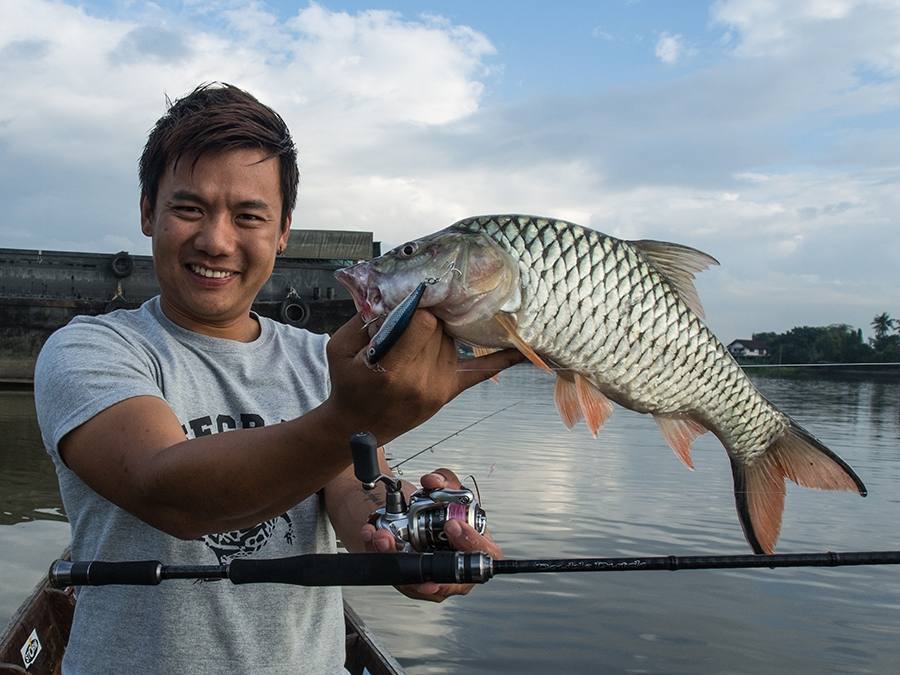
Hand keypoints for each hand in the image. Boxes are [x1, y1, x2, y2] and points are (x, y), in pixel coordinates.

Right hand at [324, 311, 522, 443]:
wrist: (357, 428)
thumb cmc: (348, 384)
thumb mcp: (340, 348)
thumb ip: (364, 319)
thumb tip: (391, 293)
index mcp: (394, 370)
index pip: (424, 323)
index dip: (418, 309)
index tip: (410, 303)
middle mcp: (422, 381)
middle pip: (441, 329)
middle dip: (429, 317)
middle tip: (415, 314)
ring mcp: (439, 388)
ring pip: (452, 340)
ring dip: (439, 333)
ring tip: (416, 339)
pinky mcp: (448, 392)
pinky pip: (481, 372)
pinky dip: (504, 359)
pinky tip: (527, 349)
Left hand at [359, 468, 502, 602]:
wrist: (405, 514)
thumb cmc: (434, 508)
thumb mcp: (446, 488)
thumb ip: (444, 480)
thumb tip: (432, 481)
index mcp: (473, 545)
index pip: (485, 553)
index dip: (472, 542)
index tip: (453, 524)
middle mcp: (455, 566)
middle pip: (448, 574)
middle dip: (429, 559)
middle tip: (414, 536)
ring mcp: (432, 577)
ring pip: (415, 577)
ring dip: (396, 555)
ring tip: (383, 536)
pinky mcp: (408, 580)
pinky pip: (393, 572)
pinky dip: (379, 554)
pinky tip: (372, 536)